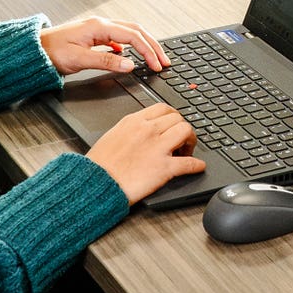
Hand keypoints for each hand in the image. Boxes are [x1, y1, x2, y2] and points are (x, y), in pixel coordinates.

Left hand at [40, 15, 170, 76]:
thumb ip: (106, 61)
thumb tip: (130, 64)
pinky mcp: (93, 36)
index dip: (148, 51)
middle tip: (164, 60)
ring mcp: (97, 29)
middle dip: (152, 46)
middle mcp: (100, 24)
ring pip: (128, 33)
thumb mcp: (79, 59)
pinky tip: (129, 56)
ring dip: (143, 45)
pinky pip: (118, 38)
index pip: (133, 37)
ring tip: (153, 58)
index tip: (157, 65)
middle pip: (135, 31)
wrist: (33, 50)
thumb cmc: (51, 52)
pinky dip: (129, 47)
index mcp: (99, 27)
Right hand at [86, 103, 202, 202]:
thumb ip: (129, 130)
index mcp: (134, 122)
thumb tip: (140, 131)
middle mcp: (147, 130)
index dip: (172, 116)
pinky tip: (198, 166)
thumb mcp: (112, 136)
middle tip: (180, 140)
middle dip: (182, 128)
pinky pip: (189, 163)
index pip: (162, 108)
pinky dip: (197, 165)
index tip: (173, 124)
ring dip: (191, 141)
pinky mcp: (163, 168)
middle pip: (177, 118)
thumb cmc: (99, 165)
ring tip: (186, 151)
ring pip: (186, 131)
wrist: (94, 183)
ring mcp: (157, 148)